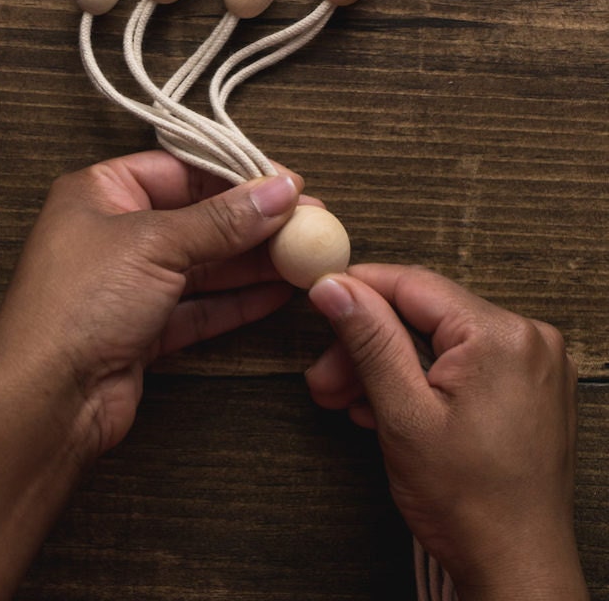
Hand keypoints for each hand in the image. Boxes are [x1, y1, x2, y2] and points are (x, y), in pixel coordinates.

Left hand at [0, 150, 302, 460]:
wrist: (46, 401)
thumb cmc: (79, 305)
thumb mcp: (156, 244)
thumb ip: (224, 219)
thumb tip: (281, 191)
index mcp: (100, 191)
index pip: (181, 168)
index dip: (237, 174)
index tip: (289, 183)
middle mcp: (112, 232)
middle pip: (197, 216)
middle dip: (253, 221)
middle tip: (311, 223)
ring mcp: (127, 283)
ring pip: (203, 263)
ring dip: (253, 261)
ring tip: (306, 257)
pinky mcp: (142, 329)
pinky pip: (198, 306)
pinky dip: (236, 300)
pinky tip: (277, 293)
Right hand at [306, 265, 587, 600]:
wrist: (518, 569)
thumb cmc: (470, 505)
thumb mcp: (403, 415)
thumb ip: (369, 341)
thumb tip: (334, 287)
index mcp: (501, 336)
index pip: (414, 284)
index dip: (359, 289)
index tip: (319, 297)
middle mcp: (527, 338)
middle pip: (425, 317)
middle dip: (368, 346)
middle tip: (326, 378)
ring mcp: (534, 363)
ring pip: (440, 342)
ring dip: (390, 368)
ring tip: (349, 402)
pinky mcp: (531, 387)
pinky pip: (465, 363)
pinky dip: (424, 381)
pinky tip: (387, 408)